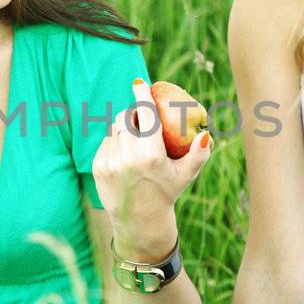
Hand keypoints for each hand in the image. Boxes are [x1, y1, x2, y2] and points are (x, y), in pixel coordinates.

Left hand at [91, 79, 212, 236]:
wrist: (139, 220)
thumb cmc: (167, 192)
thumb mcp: (186, 174)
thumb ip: (199, 154)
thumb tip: (206, 134)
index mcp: (151, 155)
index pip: (145, 115)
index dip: (142, 95)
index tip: (140, 83)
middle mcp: (128, 157)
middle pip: (126, 118)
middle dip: (133, 113)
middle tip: (141, 115)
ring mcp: (110, 162)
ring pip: (114, 129)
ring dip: (124, 128)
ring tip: (135, 138)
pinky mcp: (98, 166)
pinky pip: (106, 143)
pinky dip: (115, 143)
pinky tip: (124, 154)